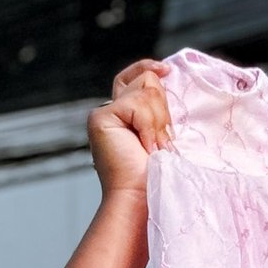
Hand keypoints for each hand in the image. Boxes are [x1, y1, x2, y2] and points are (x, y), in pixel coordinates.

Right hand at [88, 59, 171, 197]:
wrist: (141, 199)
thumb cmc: (155, 177)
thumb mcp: (162, 136)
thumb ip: (158, 110)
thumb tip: (166, 81)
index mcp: (125, 116)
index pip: (134, 77)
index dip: (148, 68)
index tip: (167, 71)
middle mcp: (110, 112)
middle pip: (146, 80)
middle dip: (163, 110)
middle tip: (162, 143)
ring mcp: (103, 114)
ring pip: (146, 89)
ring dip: (158, 122)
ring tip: (154, 149)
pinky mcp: (100, 118)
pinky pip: (137, 104)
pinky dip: (148, 126)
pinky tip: (145, 148)